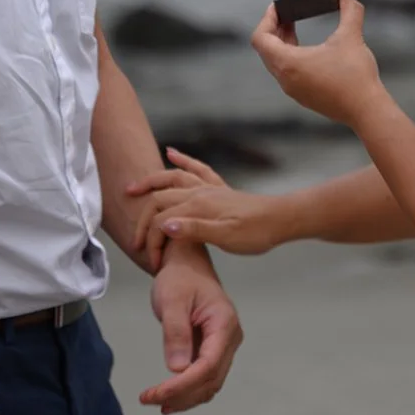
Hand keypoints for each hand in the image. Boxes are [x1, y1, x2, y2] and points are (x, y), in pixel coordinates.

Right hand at [128, 147, 287, 268]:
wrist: (281, 220)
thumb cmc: (256, 232)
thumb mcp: (225, 237)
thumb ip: (194, 230)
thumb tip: (164, 227)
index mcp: (198, 206)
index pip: (162, 220)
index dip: (153, 241)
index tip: (154, 261)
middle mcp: (200, 192)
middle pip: (161, 199)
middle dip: (144, 219)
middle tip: (135, 241)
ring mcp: (210, 188)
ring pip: (173, 178)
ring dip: (152, 182)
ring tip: (133, 189)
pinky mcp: (220, 188)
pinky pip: (197, 169)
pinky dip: (183, 159)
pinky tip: (172, 153)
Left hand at [139, 246, 242, 414]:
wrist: (187, 266)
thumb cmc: (179, 278)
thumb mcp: (172, 300)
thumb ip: (175, 332)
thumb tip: (177, 369)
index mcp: (224, 323)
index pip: (208, 365)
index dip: (183, 385)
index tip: (156, 394)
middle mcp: (230, 338)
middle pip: (211, 379)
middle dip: (181, 395)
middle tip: (148, 399)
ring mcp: (223, 345)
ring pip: (210, 383)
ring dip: (185, 398)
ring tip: (156, 403)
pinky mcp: (213, 350)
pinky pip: (205, 377)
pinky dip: (188, 391)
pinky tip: (169, 399)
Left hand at [250, 0, 385, 127]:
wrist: (367, 110)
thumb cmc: (355, 77)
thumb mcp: (351, 36)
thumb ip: (349, 10)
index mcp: (288, 63)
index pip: (260, 38)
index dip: (266, 19)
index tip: (277, 8)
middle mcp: (285, 79)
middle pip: (266, 50)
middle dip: (274, 29)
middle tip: (285, 15)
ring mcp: (293, 90)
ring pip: (276, 62)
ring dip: (282, 43)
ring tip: (293, 28)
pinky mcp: (304, 97)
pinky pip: (287, 73)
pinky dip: (290, 57)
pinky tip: (307, 50)